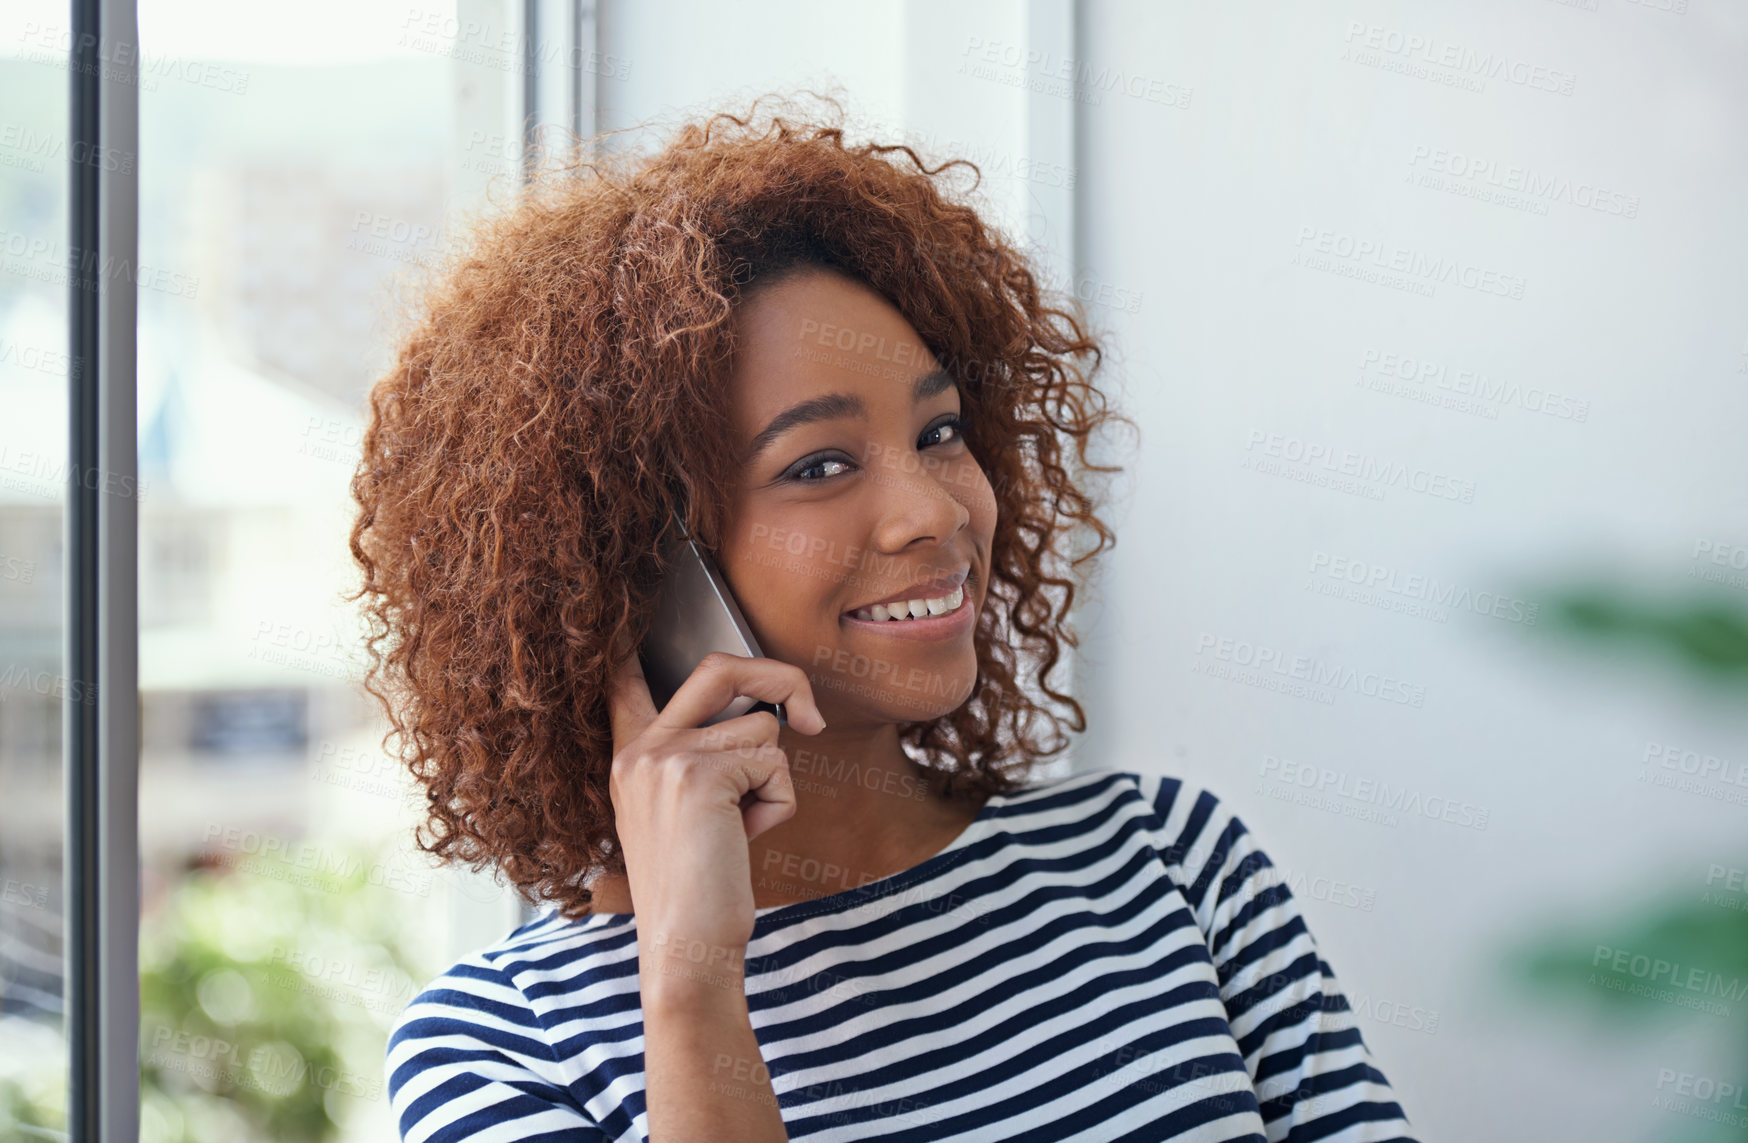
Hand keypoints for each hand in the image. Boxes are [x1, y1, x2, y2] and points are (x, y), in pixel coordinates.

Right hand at [606, 651, 826, 957]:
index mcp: (629, 756)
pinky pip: (775, 765)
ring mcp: (666, 758)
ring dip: (773, 780)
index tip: (628, 625)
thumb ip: (701, 762)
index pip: (623, 679)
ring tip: (740, 829)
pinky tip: (745, 840)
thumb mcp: (682, 815)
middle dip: (778, 678)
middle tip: (809, 718)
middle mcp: (640, 749)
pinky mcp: (701, 776)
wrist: (684, 947)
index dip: (634, 644)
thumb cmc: (697, 889)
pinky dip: (778, 805)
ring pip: (764, 729)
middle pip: (720, 667)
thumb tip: (768, 715)